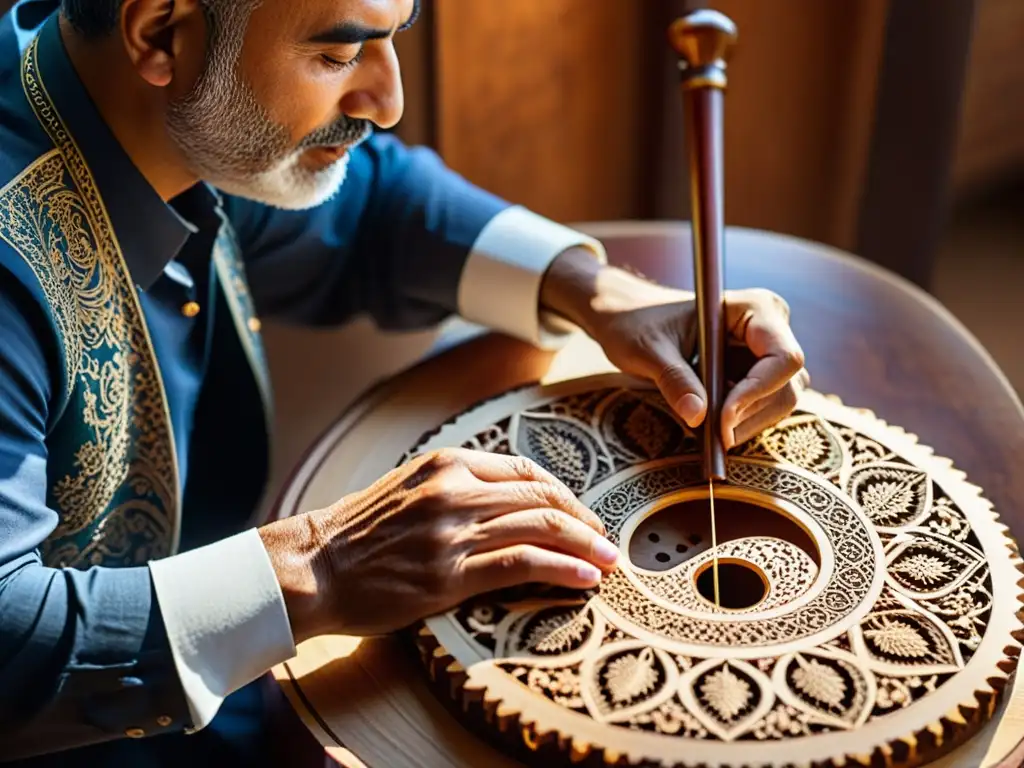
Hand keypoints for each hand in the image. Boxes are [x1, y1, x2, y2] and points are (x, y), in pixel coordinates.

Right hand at [258, 448, 617, 641]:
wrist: (314, 566)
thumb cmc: (360, 532)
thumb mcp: (408, 487)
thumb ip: (455, 485)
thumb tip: (506, 499)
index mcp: (446, 463)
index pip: (524, 471)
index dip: (563, 494)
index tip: (582, 514)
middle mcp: (454, 490)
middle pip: (541, 498)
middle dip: (583, 521)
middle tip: (606, 540)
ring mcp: (453, 531)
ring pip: (539, 528)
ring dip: (584, 546)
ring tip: (608, 561)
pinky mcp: (449, 574)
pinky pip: (521, 565)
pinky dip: (561, 570)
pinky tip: (584, 580)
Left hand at [540, 248, 808, 449]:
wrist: (628, 320)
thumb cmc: (636, 323)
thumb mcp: (648, 351)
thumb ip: (674, 380)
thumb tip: (697, 417)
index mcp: (755, 308)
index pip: (784, 357)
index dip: (757, 391)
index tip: (722, 418)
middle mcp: (771, 329)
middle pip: (787, 385)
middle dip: (750, 414)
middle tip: (713, 435)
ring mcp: (765, 354)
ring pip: (779, 402)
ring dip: (746, 423)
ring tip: (706, 428)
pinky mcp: (754, 376)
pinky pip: (762, 408)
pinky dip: (739, 423)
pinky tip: (708, 421)